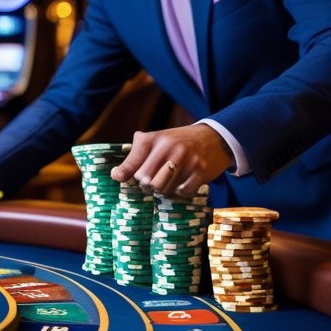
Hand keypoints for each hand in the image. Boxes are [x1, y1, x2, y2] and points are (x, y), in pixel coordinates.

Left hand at [109, 123, 233, 197]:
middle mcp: (170, 148)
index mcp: (156, 139)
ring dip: (161, 190)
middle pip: (146, 180)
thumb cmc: (179, 142)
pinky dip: (177, 193)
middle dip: (146, 184)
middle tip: (151, 181)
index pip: (133, 160)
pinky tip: (179, 185)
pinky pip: (181, 192)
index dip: (123, 172)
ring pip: (162, 189)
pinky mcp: (201, 172)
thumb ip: (137, 155)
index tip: (118, 177)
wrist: (215, 138)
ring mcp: (187, 160)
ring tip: (165, 183)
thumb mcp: (158, 140)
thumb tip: (115, 175)